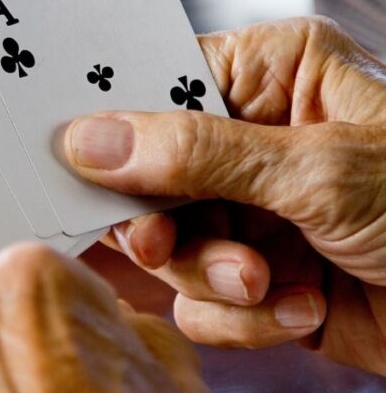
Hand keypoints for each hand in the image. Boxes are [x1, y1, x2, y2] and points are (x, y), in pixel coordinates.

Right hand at [63, 17, 385, 374]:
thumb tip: (91, 140)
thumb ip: (197, 154)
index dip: (111, 127)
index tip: (73, 165)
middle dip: (167, 225)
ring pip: (165, 245)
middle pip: (144, 175)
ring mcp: (250, 209)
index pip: (156, 85)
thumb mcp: (319, 171)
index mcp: (273, 75)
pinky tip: (303, 308)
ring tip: (272, 283)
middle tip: (162, 246)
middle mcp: (252, 137)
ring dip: (213, 276)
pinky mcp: (255, 274)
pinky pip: (198, 298)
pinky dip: (243, 317)